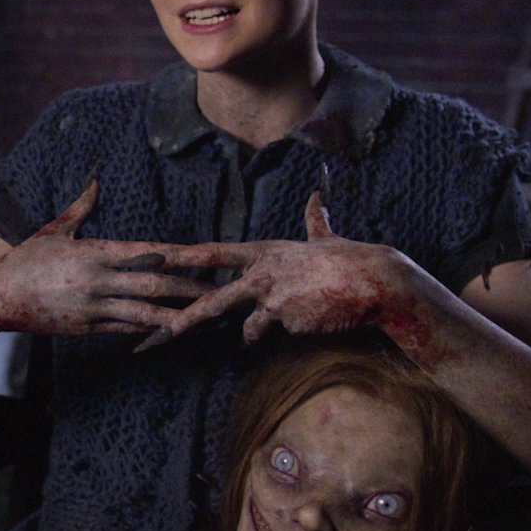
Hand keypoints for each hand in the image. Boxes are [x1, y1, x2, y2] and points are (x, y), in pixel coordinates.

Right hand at [0, 177, 209, 339]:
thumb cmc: (26, 259)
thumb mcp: (55, 229)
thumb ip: (81, 206)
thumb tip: (96, 180)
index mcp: (95, 253)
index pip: (150, 253)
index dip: (185, 255)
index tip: (211, 254)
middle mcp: (99, 281)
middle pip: (157, 285)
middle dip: (194, 287)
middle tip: (225, 288)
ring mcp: (94, 308)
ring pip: (147, 314)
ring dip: (181, 315)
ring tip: (208, 317)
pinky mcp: (87, 329)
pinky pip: (127, 330)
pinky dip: (152, 330)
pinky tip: (174, 330)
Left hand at [133, 192, 418, 349]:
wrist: (375, 281)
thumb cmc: (351, 261)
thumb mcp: (326, 237)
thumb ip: (315, 219)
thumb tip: (317, 195)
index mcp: (266, 251)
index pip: (215, 254)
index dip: (184, 257)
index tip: (155, 260)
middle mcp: (262, 272)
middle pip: (213, 298)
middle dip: (184, 318)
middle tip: (158, 333)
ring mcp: (271, 296)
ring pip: (242, 325)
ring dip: (249, 333)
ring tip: (264, 326)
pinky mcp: (285, 319)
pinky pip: (273, 334)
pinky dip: (282, 335)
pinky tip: (309, 322)